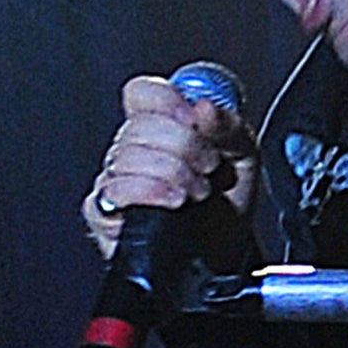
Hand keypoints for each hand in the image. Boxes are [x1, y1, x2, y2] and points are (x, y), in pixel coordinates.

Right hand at [83, 73, 259, 261]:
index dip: (166, 100)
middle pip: (139, 125)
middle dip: (184, 146)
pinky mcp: (104, 212)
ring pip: (128, 157)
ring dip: (174, 174)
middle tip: (209, 166)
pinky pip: (114, 191)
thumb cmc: (228, 204)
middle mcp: (133, 149)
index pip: (142, 93)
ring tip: (197, 191)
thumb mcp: (244, 154)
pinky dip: (150, 193)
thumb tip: (203, 107)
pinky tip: (175, 202)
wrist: (227, 254)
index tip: (193, 118)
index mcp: (161, 125)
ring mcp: (116, 180)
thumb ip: (227, 123)